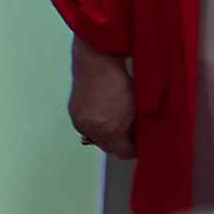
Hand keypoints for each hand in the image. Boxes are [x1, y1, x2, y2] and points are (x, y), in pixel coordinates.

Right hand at [72, 42, 139, 159]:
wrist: (96, 60)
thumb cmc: (120, 79)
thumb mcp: (137, 107)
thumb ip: (137, 127)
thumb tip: (138, 137)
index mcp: (111, 129)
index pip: (124, 153)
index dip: (134, 148)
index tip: (140, 141)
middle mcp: (92, 129)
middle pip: (108, 148)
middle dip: (119, 141)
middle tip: (130, 129)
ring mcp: (80, 121)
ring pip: (96, 138)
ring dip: (106, 133)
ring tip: (115, 118)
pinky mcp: (73, 113)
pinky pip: (86, 127)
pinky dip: (94, 124)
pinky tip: (102, 111)